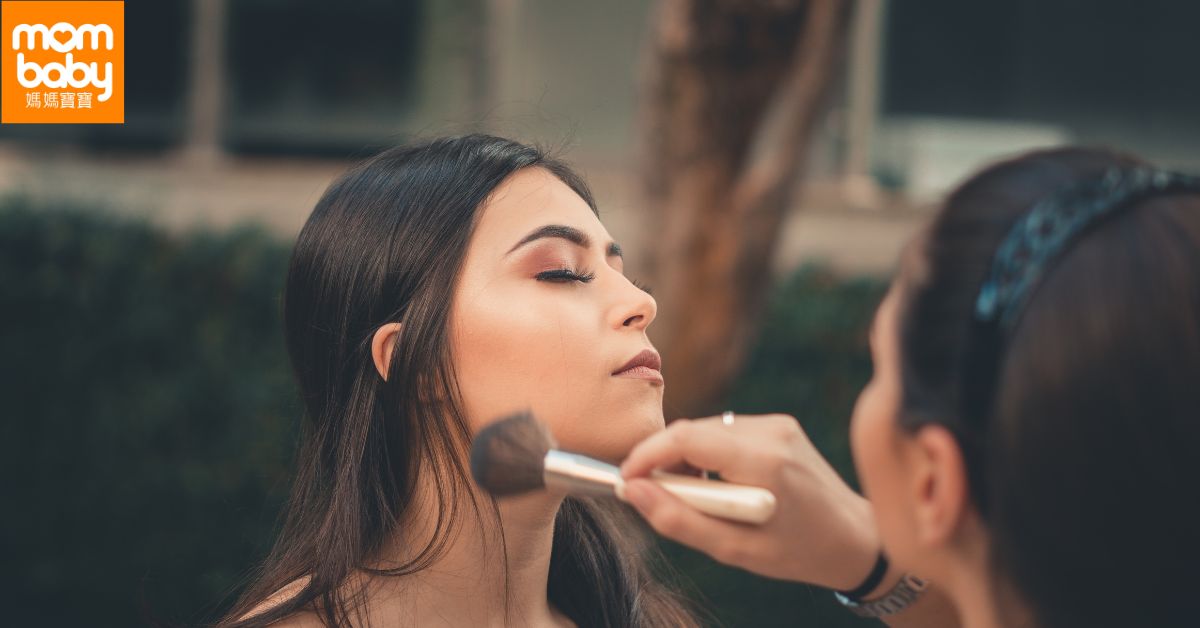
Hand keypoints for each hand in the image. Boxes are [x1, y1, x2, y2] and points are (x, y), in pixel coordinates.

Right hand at [619, 413, 879, 589]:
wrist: (856, 538)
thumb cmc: (797, 552)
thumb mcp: (734, 550)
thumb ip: (679, 521)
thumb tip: (633, 491)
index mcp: (763, 463)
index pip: (687, 438)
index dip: (648, 455)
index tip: (627, 479)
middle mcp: (770, 432)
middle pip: (693, 431)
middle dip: (664, 459)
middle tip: (653, 495)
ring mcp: (777, 424)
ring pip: (707, 429)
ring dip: (688, 459)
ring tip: (696, 498)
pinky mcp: (779, 424)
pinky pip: (726, 431)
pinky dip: (711, 455)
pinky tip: (722, 486)